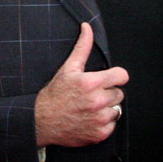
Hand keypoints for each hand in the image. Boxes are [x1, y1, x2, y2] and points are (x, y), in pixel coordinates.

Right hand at [34, 23, 128, 147]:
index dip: (115, 77)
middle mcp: (97, 101)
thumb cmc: (54, 93)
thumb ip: (82, 47)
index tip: (107, 79)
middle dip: (108, 93)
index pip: (122, 76)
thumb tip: (87, 27)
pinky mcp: (100, 133)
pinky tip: (88, 119)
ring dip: (106, 109)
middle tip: (91, 95)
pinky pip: (111, 125)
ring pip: (116, 110)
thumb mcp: (68, 68)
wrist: (41, 120)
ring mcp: (99, 119)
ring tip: (89, 107)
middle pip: (119, 93)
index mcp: (91, 83)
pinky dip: (102, 124)